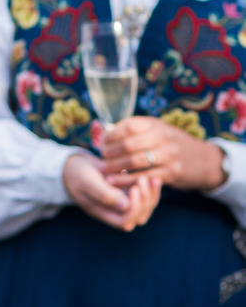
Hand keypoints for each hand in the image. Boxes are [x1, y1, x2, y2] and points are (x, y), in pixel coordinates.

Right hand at [63, 153, 161, 231]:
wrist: (73, 165)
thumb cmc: (78, 173)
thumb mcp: (88, 182)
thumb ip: (104, 194)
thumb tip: (125, 206)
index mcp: (103, 213)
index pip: (126, 222)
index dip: (134, 208)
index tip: (133, 188)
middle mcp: (114, 212)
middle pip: (139, 217)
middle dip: (145, 200)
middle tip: (143, 179)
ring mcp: (122, 204)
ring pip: (145, 208)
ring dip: (151, 195)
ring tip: (152, 179)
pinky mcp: (127, 194)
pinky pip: (145, 198)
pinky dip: (151, 190)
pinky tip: (154, 178)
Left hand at [100, 116, 226, 190]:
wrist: (204, 161)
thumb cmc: (172, 144)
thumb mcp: (157, 130)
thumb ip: (134, 130)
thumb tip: (103, 132)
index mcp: (156, 125)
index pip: (128, 126)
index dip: (111, 135)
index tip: (102, 143)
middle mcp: (163, 138)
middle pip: (129, 144)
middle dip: (111, 152)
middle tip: (101, 158)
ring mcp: (169, 156)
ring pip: (136, 161)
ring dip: (116, 167)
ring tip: (104, 170)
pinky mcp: (171, 173)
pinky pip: (144, 177)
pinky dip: (127, 180)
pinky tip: (115, 181)